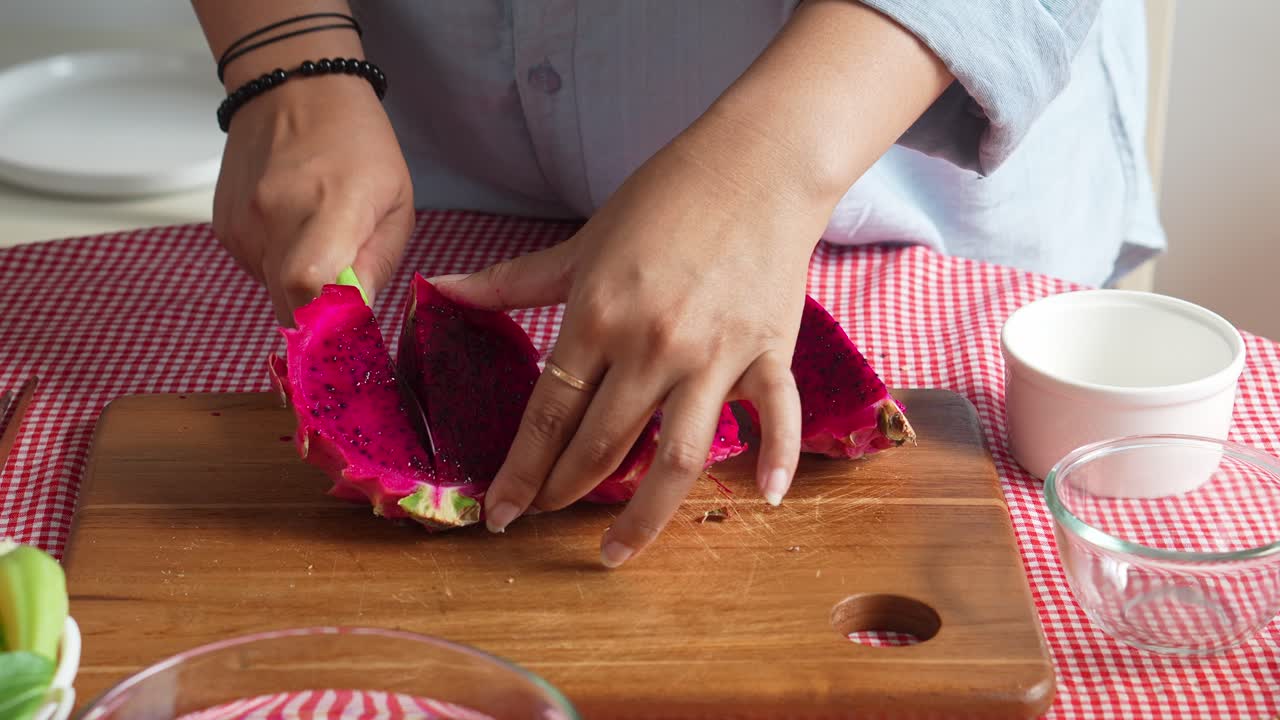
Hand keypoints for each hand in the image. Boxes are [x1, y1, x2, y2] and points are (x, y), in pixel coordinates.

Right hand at [212, 74, 414, 323]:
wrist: (294, 89)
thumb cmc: (358, 144)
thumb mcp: (395, 202)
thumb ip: (377, 263)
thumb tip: (356, 317)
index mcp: (329, 206)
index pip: (308, 283)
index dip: (327, 319)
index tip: (350, 325)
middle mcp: (275, 217)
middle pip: (289, 306)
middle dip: (322, 317)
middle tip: (346, 292)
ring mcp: (243, 224)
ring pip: (273, 293)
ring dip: (301, 287)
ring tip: (320, 238)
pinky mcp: (224, 228)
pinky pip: (256, 271)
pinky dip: (279, 266)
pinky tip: (294, 228)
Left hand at [435, 126, 833, 567]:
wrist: (755, 162)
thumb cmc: (665, 196)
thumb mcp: (582, 240)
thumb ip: (513, 281)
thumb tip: (442, 289)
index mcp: (598, 316)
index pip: (548, 414)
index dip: (520, 471)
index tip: (499, 513)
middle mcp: (653, 345)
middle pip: (603, 445)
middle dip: (566, 492)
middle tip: (545, 516)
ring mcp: (715, 353)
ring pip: (679, 456)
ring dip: (646, 516)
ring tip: (616, 551)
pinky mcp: (769, 351)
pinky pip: (774, 416)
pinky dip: (773, 458)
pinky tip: (764, 500)